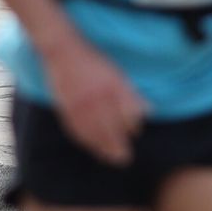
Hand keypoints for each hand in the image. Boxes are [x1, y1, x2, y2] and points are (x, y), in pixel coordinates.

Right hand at [44, 39, 146, 165]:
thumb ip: (131, 95)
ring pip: (93, 133)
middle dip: (118, 147)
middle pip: (110, 130)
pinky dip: (85, 140)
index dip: (132, 127)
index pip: (127, 115)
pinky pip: (76, 129)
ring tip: (110, 158)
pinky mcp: (65, 108)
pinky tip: (91, 145)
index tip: (135, 133)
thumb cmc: (93, 63)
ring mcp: (79, 104)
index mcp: (112, 88)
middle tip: (125, 159)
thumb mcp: (117, 74)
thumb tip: (148, 112)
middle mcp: (96, 98)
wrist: (63, 52)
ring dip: (102, 148)